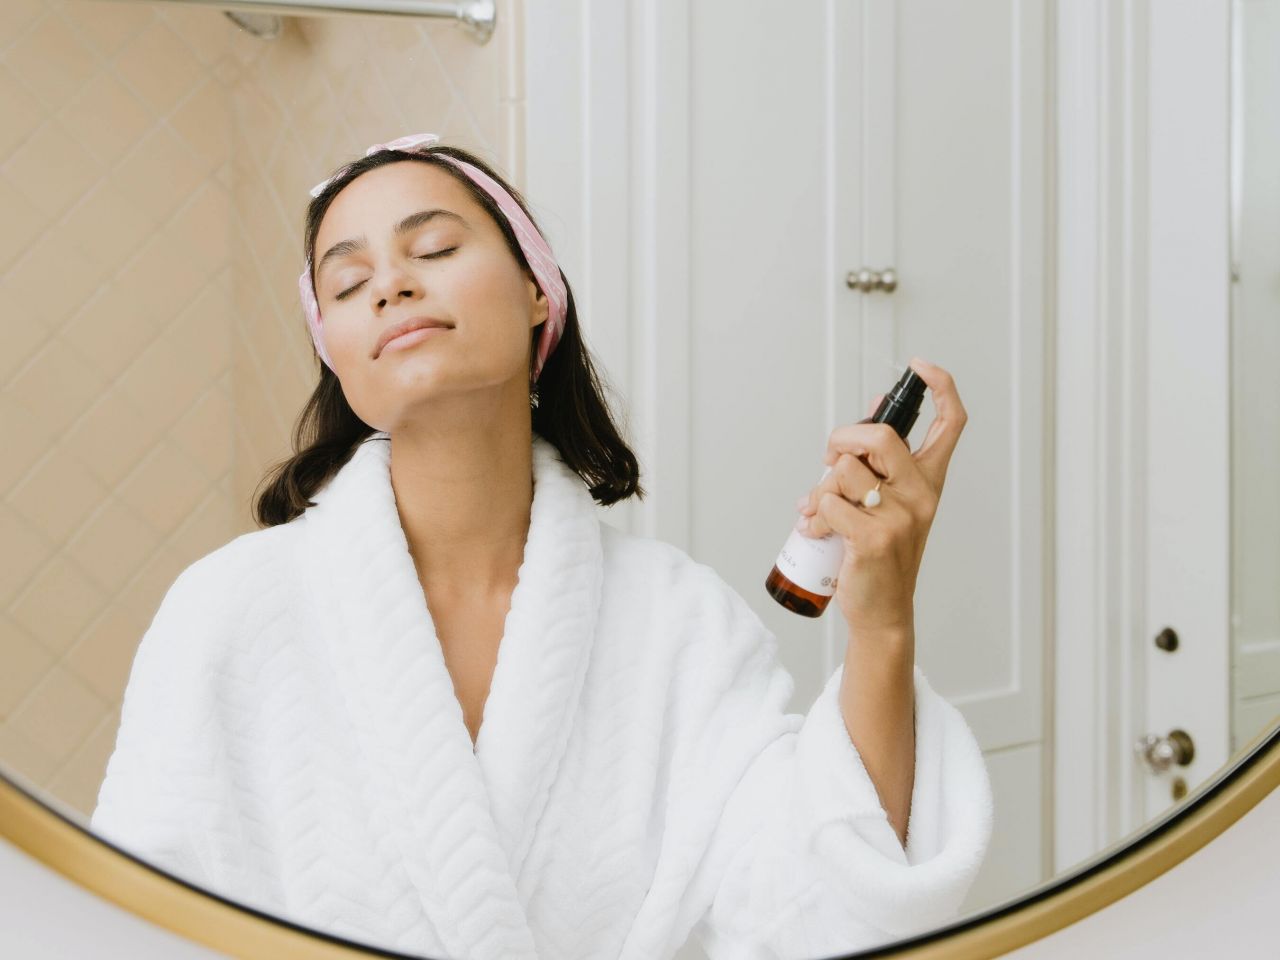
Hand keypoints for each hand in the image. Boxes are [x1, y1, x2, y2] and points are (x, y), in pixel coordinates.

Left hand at [795, 358, 967, 635]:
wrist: (881, 610)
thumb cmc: (879, 553)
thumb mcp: (889, 503)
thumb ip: (880, 462)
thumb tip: (872, 405)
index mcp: (929, 480)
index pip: (951, 423)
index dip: (940, 387)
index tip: (920, 366)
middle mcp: (922, 494)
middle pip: (879, 435)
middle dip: (841, 439)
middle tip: (830, 462)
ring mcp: (900, 516)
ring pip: (844, 470)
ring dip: (820, 488)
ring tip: (820, 510)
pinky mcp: (874, 537)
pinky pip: (828, 502)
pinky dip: (813, 515)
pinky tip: (817, 530)